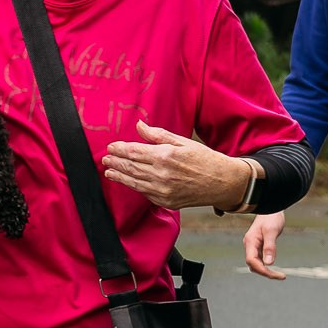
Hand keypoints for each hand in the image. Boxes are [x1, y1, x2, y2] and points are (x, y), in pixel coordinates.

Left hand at [101, 121, 248, 209]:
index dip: (120, 149)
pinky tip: (128, 182)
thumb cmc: (205, 159)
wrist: (222, 183)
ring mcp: (163, 191)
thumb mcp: (183, 141)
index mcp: (165, 156)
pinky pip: (145, 193)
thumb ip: (158, 135)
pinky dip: (134, 187)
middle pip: (131, 167)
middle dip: (115, 163)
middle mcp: (161, 175)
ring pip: (134, 183)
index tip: (111, 147)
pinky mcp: (166, 202)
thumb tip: (139, 125)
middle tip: (105, 159)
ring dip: (120, 177)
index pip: (134, 152)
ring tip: (109, 172)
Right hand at [244, 211, 286, 279]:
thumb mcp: (272, 231)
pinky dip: (267, 265)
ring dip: (266, 270)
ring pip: (256, 263)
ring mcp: (253, 246)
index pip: (251, 261)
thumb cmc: (271, 217)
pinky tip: (275, 268)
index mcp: (250, 241)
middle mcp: (249, 245)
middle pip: (253, 265)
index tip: (275, 274)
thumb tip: (269, 263)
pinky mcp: (258, 246)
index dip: (262, 270)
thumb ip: (270, 247)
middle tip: (281, 276)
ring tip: (279, 275)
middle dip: (266, 273)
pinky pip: (260, 259)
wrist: (271, 207)